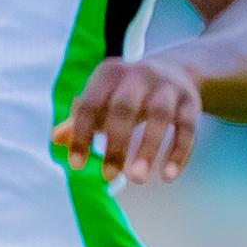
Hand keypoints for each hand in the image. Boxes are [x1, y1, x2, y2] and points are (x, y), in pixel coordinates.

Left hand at [52, 54, 201, 184]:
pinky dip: (179, 151)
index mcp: (109, 74)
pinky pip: (187, 127)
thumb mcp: (102, 100)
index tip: (76, 166)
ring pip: (160, 116)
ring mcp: (167, 86)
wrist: (175, 68)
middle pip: (125, 108)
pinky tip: (168, 175)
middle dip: (116, 144)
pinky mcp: (191, 100)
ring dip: (148, 148)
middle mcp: (139, 75)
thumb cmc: (125, 93)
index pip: (89, 105)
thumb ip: (79, 120)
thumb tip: (56, 139)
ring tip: (137, 178)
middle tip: (108, 176)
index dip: (81, 135)